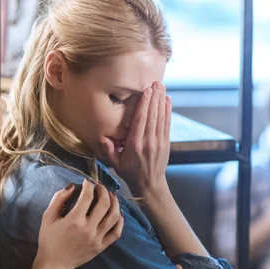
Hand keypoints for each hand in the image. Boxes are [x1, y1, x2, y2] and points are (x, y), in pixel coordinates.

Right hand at [29, 180, 123, 268]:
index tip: (87, 182)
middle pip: (104, 204)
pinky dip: (120, 221)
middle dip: (104, 191)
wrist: (55, 264)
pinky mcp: (101, 246)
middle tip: (100, 187)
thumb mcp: (48, 217)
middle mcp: (88, 228)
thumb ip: (59, 199)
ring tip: (111, 196)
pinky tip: (118, 213)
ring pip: (114, 217)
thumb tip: (72, 186)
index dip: (89, 186)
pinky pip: (116, 232)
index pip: (87, 197)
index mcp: (74, 220)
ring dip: (115, 203)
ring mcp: (97, 238)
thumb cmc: (49, 240)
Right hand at [100, 82, 171, 197]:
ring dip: (161, 101)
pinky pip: (167, 124)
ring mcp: (159, 142)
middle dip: (154, 98)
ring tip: (162, 86)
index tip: (146, 91)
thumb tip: (102, 137)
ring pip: (160, 118)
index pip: (140, 121)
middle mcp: (148, 142)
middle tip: (156, 82)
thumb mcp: (116, 164)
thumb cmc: (131, 173)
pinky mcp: (166, 143)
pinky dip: (167, 111)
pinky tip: (167, 100)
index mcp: (135, 146)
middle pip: (152, 116)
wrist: (150, 185)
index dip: (144, 104)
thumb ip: (109, 150)